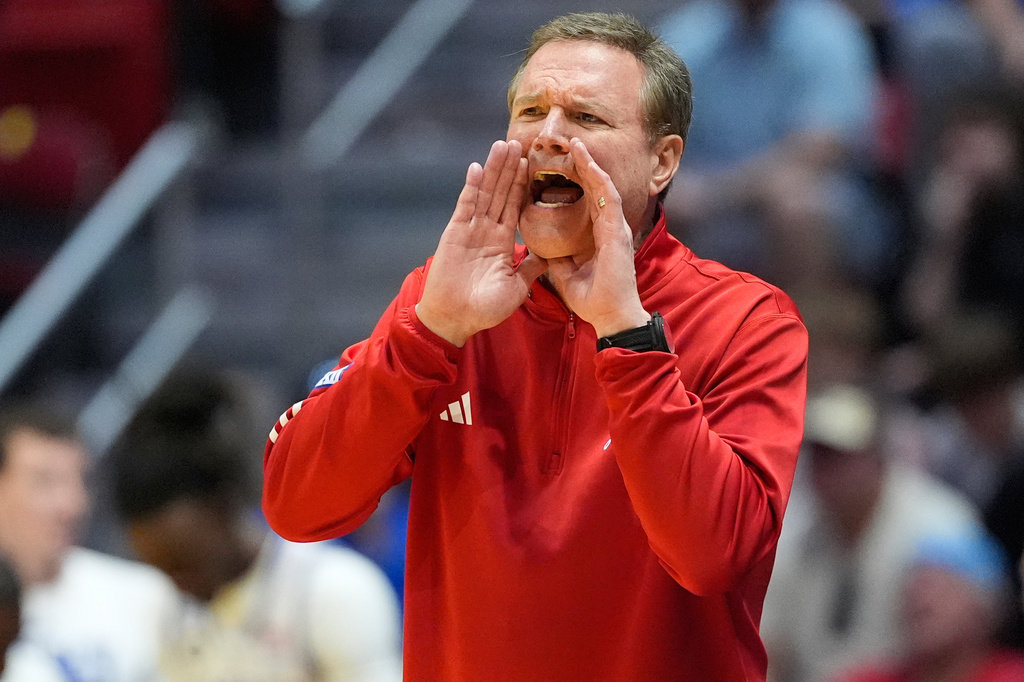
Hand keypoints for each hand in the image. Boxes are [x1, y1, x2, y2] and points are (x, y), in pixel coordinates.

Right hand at [416, 140, 547, 346]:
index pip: (514, 207)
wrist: (456, 319)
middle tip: (517, 142)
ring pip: (485, 193)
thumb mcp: (517, 287)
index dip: (521, 185)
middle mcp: (486, 231)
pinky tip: (478, 167)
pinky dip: (471, 187)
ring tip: (501, 145)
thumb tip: (550, 256)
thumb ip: (530, 268)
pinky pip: (465, 206)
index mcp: (502, 243)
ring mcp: (470, 230)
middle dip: (508, 168)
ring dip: (493, 170)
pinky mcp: (455, 233)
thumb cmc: (485, 309)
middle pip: (500, 193)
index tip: (530, 164)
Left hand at [545, 138, 649, 337]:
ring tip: (576, 144)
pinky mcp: (617, 231)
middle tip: (570, 144)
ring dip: (589, 165)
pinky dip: (597, 178)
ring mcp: (616, 227)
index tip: (560, 167)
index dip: (575, 183)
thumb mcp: (568, 276)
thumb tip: (542, 250)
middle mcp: (610, 228)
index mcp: (600, 237)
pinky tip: (587, 162)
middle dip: (583, 166)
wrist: (612, 318)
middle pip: (595, 189)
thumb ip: (558, 260)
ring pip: (602, 186)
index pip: (586, 202)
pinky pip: (607, 197)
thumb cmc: (595, 301)